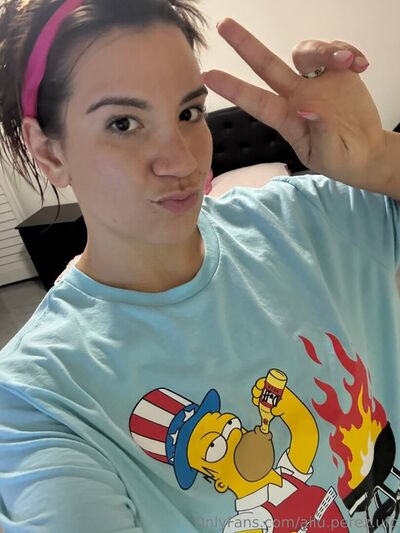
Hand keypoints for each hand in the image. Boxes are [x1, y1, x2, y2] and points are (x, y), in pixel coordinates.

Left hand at [202, 18, 387, 192]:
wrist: (363, 151)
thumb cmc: (339, 158)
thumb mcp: (328, 155)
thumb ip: (320, 133)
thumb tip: (308, 110)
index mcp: (286, 120)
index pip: (256, 101)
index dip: (234, 88)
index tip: (209, 77)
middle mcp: (295, 96)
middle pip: (266, 65)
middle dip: (245, 44)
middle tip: (225, 25)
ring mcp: (315, 82)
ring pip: (303, 52)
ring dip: (324, 49)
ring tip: (347, 60)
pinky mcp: (336, 73)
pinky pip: (335, 50)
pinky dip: (347, 50)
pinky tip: (361, 64)